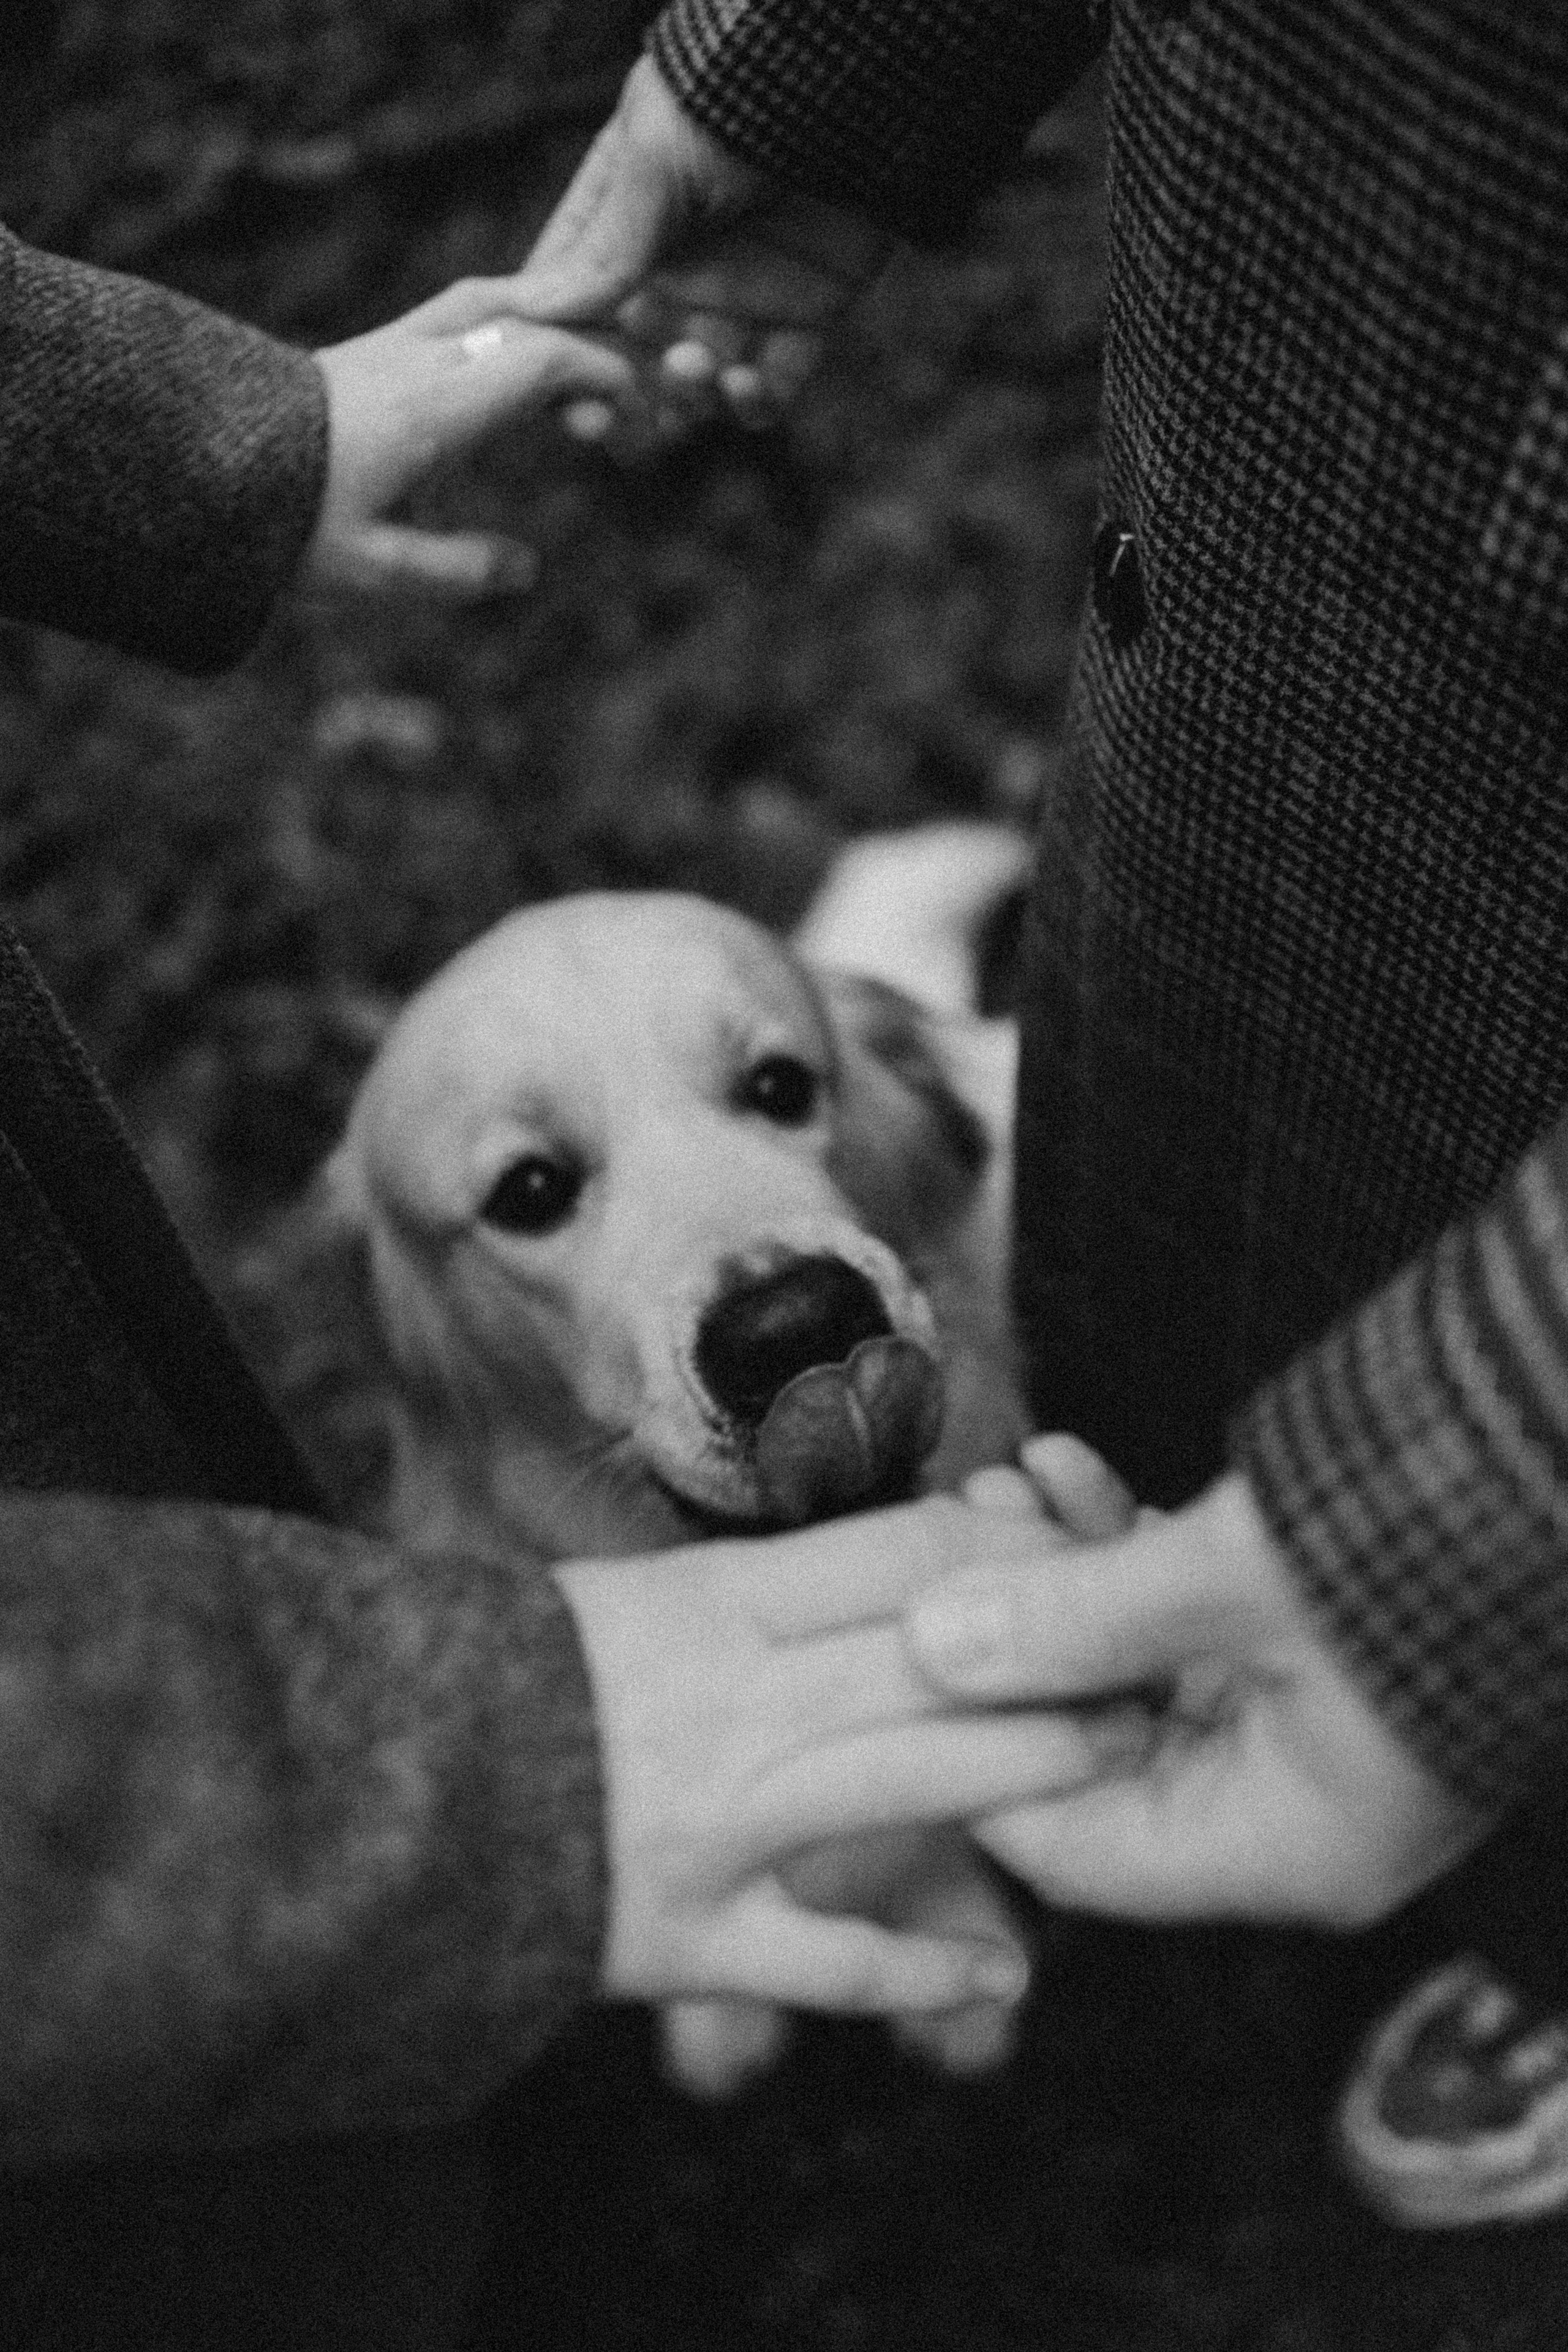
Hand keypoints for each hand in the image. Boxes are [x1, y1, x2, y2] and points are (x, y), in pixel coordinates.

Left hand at [300, 278, 634, 597]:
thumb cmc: (289, 523)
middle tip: (633, 377)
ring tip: (597, 341)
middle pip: (527, 320)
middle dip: (592, 341)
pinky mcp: (380, 346)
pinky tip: (531, 338)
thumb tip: (527, 568)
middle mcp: (419, 362)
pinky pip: (464, 310)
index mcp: (430, 411)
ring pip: (494, 301)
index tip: (633, 402)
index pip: (536, 362)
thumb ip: (456, 570)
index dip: (598, 374)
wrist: (209, 465)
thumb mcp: (373, 571)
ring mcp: (396, 344)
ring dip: (553, 315)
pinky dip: (514, 315)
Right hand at [510, 54, 891, 448]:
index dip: (558, 351)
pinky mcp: (807, 317)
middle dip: (622, 395)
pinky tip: (743, 385)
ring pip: (697, 384)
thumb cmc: (737, 103)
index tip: (557, 390)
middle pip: (631, 359)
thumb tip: (530, 314)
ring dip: (688, 396)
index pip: (572, 296)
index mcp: (625, 215)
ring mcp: (743, 294)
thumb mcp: (655, 164)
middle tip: (617, 418)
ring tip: (695, 368)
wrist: (858, 88)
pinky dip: (754, 405)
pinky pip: (772, 388)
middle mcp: (679, 263)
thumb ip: (602, 247)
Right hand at [554, 1497, 1145, 2021]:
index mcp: (712, 1604)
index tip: (1074, 1553)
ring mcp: (713, 1821)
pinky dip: (916, 1972)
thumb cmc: (526, 1677)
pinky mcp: (686, 1934)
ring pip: (904, 1781)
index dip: (1005, 1551)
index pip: (897, 1553)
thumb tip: (910, 1558)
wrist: (387, 1787)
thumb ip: (767, 1592)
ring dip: (1025, 1775)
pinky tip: (1001, 1974)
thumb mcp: (644, 1599)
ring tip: (1115, 1764)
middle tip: (1144, 1665)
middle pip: (928, 1660)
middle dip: (1049, 1661)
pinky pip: (822, 1961)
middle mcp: (726, 1701)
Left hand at [909, 1463, 1487, 1928]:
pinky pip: (1186, 1631)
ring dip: (1062, 1581)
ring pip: (1131, 1676)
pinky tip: (1067, 1466)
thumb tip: (927, 1642)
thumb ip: (1066, 1620)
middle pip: (1095, 1755)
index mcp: (1279, 1848)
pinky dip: (1126, 1556)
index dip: (970, 1762)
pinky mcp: (1312, 1661)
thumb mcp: (1217, 1584)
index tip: (893, 1674)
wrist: (1551, 1453)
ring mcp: (1305, 1737)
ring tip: (998, 1483)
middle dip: (1015, 1644)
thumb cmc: (1416, 1547)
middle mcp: (1291, 1815)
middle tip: (947, 1547)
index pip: (1071, 1848)